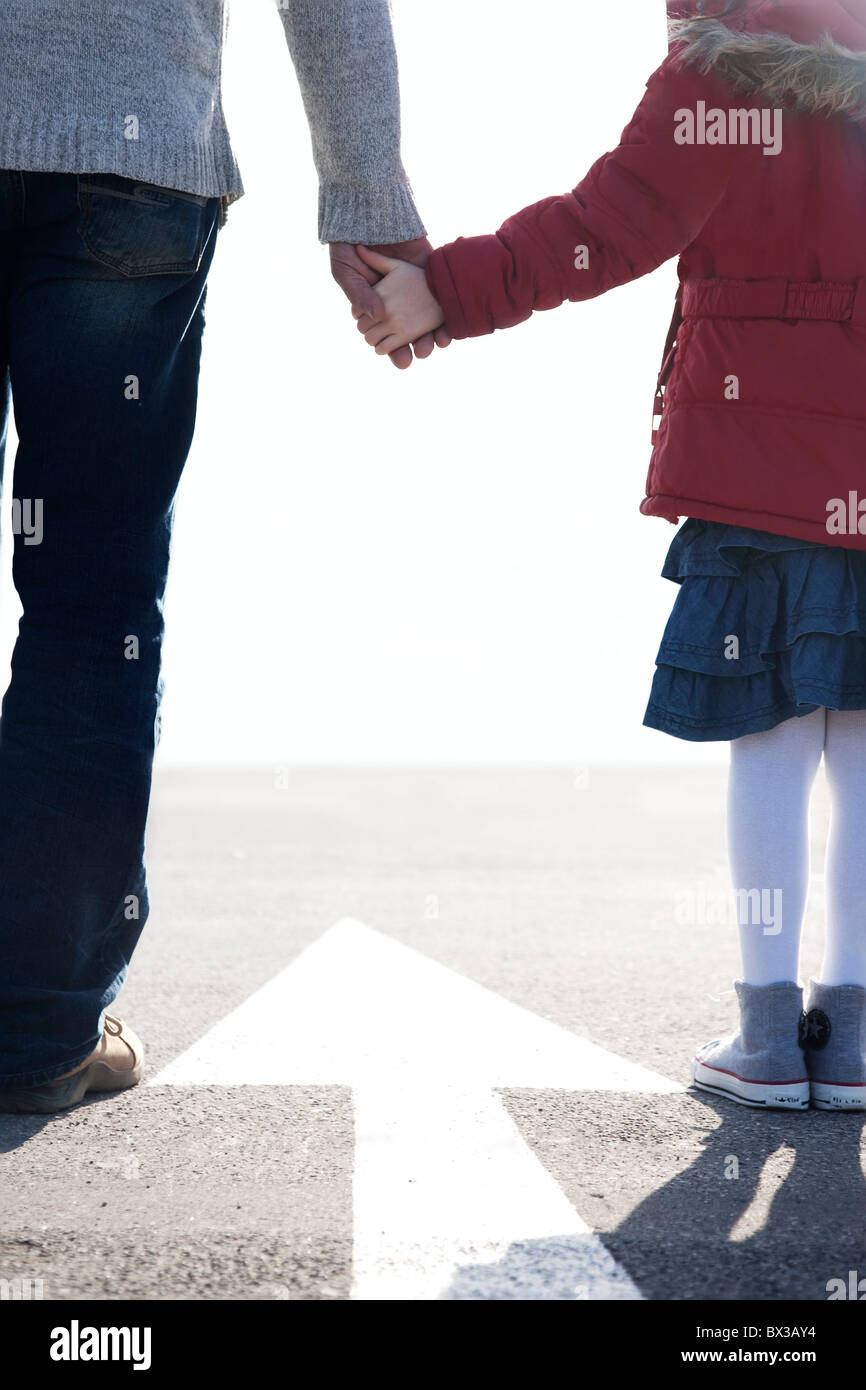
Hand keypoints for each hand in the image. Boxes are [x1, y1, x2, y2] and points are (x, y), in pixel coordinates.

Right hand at [329, 237, 450, 369]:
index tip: (403, 360)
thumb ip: (360, 295)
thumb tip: (378, 317)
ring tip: (438, 344)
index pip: (388, 335)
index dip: (395, 350)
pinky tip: (450, 325)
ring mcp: (415, 284)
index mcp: (376, 305)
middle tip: (422, 354)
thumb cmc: (347, 244)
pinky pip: (442, 293)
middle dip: (418, 345)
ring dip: (435, 333)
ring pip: (429, 316)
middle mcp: (398, 299)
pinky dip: (448, 311)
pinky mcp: (429, 268)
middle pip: (411, 330)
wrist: (363, 210)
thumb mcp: (347, 272)